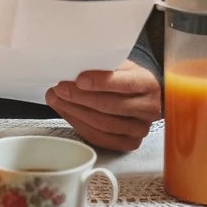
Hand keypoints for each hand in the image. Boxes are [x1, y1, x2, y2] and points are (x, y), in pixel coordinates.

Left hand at [46, 61, 160, 151]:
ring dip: (75, 111)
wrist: (138, 94)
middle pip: (111, 106)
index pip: (125, 84)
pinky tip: (67, 112)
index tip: (79, 79)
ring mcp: (140, 128)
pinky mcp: (129, 142)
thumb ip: (103, 65)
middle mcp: (149, 108)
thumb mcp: (119, 64)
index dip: (101, 82)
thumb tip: (73, 67)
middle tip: (59, 88)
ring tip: (57, 99)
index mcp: (148, 84)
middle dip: (80, 98)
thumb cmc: (124, 76)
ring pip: (103, 124)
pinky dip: (79, 124)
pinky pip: (100, 137)